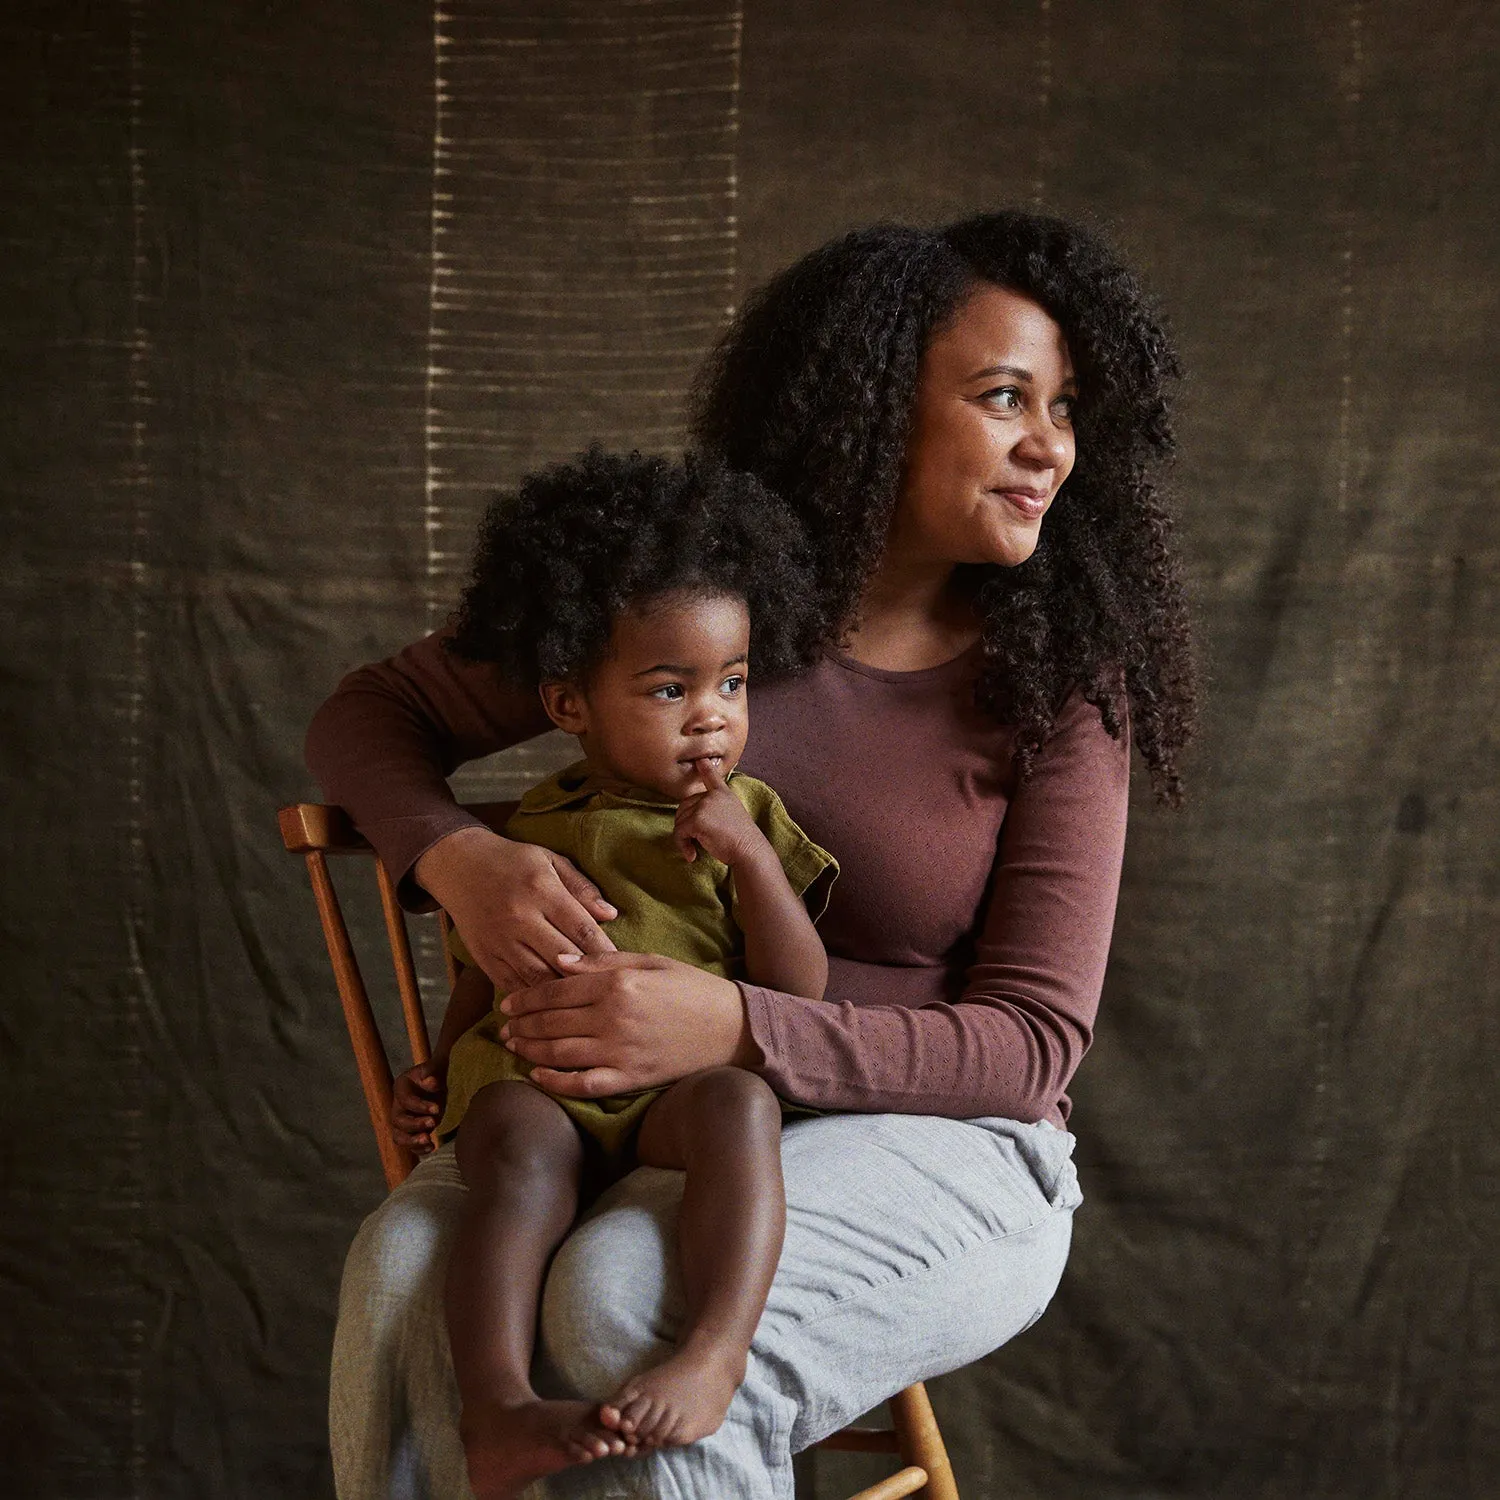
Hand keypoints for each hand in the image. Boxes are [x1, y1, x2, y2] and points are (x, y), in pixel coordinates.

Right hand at [392, 1060, 446, 1154]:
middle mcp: (398, 1105)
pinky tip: (432, 1148)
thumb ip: (433, 1069)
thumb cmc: (437, 1072)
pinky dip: (418, 1149)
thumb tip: (430, 1080)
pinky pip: (409, 1145)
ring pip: (399, 1136)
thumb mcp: (437, 1065)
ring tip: (428, 1141)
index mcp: (401, 1087)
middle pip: (398, 1120)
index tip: (437, 1108)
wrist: (441, 1081)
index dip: (419, 1106)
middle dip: (415, 1124)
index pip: (405, 1100)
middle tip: (433, 1123)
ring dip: (412, 1141)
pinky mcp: (412, 1131)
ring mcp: (404, 1120)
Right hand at [414, 825, 616, 989]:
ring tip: (586, 1001)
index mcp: (541, 890)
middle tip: (611, 991)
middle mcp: (520, 918)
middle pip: (563, 958)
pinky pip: (512, 985)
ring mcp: (500, 940)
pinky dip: (533, 997)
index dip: (605, 951)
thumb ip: (581, 888)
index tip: (622, 966)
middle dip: (589, 977)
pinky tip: (552, 1004)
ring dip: (563, 992)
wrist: (459, 866)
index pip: (581, 929)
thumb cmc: (513, 861)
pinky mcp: (484, 956)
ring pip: (538, 978)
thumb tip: (611, 914)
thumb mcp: (550, 860)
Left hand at [498, 951, 758, 1096]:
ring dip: (529, 1051)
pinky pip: (582, 1085)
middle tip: (504, 1026)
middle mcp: (613, 1018)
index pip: (556, 990)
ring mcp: (620, 1052)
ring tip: (512, 1047)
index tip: (509, 1002)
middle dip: (521, 1024)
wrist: (732, 1028)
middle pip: (551, 1022)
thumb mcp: (650, 962)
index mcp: (617, 984)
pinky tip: (537, 1078)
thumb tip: (559, 962)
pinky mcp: (630, 1079)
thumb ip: (602, 963)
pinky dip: (555, 1083)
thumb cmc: (692, 988)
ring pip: (558, 1053)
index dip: (527, 997)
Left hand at [673, 759, 765, 865]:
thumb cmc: (742, 840)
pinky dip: (682, 845)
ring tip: (695, 849)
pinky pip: (679, 832)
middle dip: (685, 825)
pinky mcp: (697, 819)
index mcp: (723, 794)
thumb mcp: (733, 816)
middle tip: (694, 841)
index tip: (700, 759)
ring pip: (679, 820)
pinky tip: (692, 855)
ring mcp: (704, 806)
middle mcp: (712, 796)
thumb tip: (694, 815)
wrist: (749, 850)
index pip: (712, 776)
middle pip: (685, 806)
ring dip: (684, 837)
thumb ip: (716, 809)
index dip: (705, 767)